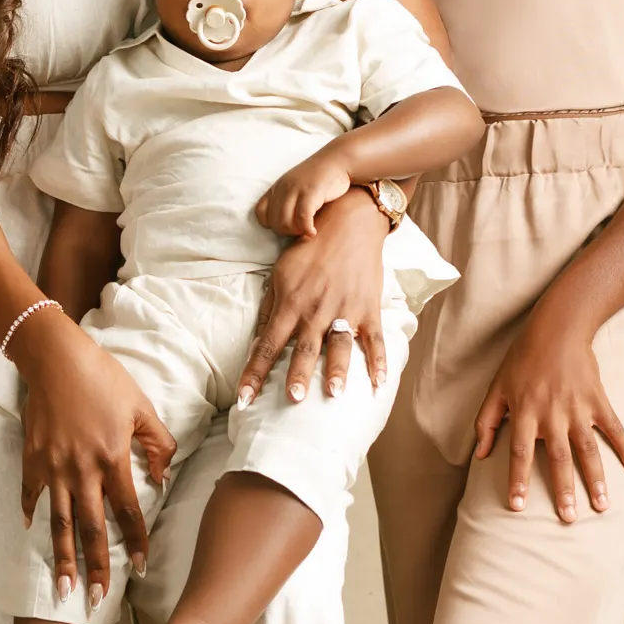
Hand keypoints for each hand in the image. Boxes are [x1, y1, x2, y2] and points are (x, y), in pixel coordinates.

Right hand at [14, 314, 176, 606]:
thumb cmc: (103, 378)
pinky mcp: (31, 459)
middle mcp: (82, 471)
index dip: (134, 542)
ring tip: (63, 589)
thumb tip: (163, 475)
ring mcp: (52, 468)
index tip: (139, 569)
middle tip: (97, 600)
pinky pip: (30, 494)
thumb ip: (158, 443)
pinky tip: (30, 532)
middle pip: (91, 529)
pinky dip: (30, 513)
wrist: (55, 358)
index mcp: (112, 459)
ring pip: (59, 523)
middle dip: (96, 568)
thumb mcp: (141, 406)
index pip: (127, 512)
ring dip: (62, 559)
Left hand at [236, 186, 389, 406]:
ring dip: (337, 369)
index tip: (244, 400)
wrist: (348, 223)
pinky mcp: (369, 308)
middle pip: (304, 348)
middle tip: (293, 399)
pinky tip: (379, 384)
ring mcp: (345, 310)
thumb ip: (270, 310)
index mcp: (290, 304)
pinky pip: (375, 339)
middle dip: (298, 374)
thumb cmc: (309, 250)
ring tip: (334, 393)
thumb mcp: (280, 274)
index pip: (267, 346)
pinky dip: (379, 361)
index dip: (254, 374)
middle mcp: (316, 310)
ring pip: (340, 345)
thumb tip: (257, 342)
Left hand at [256, 147, 351, 240]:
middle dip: (287, 232)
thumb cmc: (320, 178)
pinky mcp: (311, 192)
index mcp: (277, 187)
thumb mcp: (296, 186)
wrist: (338, 160)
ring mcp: (296, 189)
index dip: (272, 224)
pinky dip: (307, 229)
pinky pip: (302, 218)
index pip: (260, 213)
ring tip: (307, 230)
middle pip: (274, 222)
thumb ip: (286, 201)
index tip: (288, 225)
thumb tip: (282, 225)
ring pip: (285, 223)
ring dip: (297, 232)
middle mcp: (283, 188)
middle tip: (301, 231)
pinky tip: (313, 232)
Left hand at [473, 302, 623, 520]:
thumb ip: (486, 422)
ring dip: (596, 479)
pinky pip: (614, 428)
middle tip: (568, 518)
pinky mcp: (598, 400)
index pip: (519, 453)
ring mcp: (578, 408)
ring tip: (602, 505)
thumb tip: (479, 455)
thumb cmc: (522, 360)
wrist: (557, 329)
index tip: (518, 507)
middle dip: (564, 490)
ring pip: (588, 450)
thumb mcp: (496, 388)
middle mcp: (552, 415)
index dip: (518, 480)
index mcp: (524, 413)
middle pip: (558, 458)